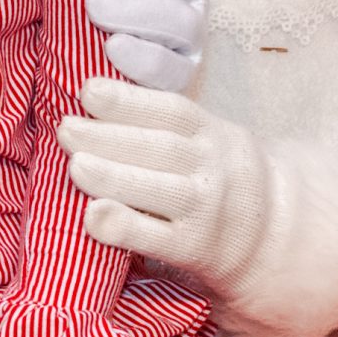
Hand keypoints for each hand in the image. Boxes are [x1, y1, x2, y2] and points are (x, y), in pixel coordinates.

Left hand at [57, 77, 337, 336]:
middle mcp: (214, 169)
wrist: (272, 238)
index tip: (88, 92)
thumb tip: (99, 86)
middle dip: (108, 136)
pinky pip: (156, 238)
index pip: (172, 112)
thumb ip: (165, 122)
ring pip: (158, 190)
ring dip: (112, 176)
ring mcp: (207, 211)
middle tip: (66, 129)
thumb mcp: (208, 140)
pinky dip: (124, 227)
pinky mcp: (196, 250)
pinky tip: (92, 216)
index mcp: (215, 134)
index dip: (130, 100)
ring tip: (73, 163)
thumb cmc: (218, 180)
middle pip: (160, 149)